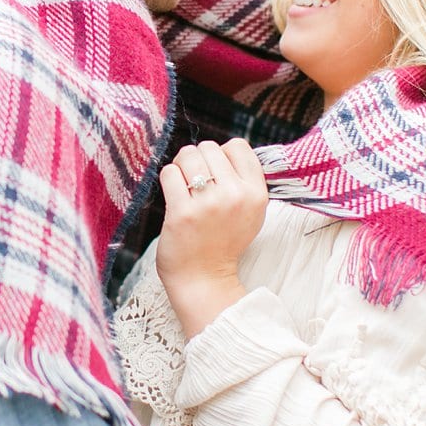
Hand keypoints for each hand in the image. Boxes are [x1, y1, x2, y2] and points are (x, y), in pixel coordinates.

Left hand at [155, 138, 267, 337]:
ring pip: (187, 155)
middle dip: (198, 160)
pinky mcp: (182, 213)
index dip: (222, 155)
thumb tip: (225, 148)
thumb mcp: (250, 212)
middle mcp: (235, 196)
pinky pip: (169, 173)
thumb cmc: (223, 242)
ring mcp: (208, 204)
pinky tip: (174, 196)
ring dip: (181, 167)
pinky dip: (168, 180)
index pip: (238, 146)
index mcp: (256, 194)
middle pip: (209, 147)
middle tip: (196, 182)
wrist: (204, 279)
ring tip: (184, 187)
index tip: (216, 172)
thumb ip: (244, 181)